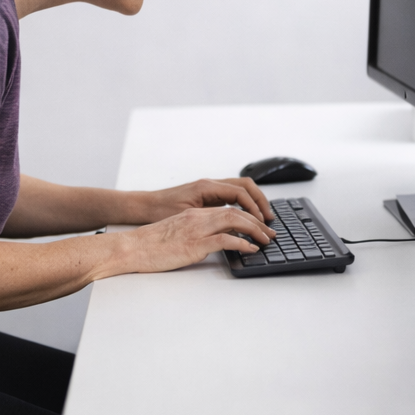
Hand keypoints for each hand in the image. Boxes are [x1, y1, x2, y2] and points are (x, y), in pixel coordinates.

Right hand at [121, 205, 277, 273]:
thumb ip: (196, 232)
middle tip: (270, 234)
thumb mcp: (177, 232)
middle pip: (236, 213)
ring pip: (234, 221)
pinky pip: (224, 239)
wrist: (131, 248)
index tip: (260, 226)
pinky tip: (250, 249)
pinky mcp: (194, 244)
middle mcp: (198, 217)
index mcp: (195, 213)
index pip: (228, 209)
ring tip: (266, 241)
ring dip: (255, 230)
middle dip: (257, 223)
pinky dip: (241, 243)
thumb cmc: (150, 244)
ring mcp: (196, 229)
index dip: (248, 217)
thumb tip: (213, 241)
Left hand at [147, 177, 273, 222]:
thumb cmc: (160, 211)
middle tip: (269, 220)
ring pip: (240, 189)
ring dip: (254, 202)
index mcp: (207, 187)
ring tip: (262, 219)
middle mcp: (210, 184)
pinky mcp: (207, 195)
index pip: (240, 193)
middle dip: (260, 202)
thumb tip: (232, 229)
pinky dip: (243, 204)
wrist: (145, 205)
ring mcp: (209, 188)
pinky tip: (246, 217)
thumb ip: (210, 221)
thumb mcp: (187, 218)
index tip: (262, 222)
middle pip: (246, 186)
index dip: (254, 208)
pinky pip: (232, 195)